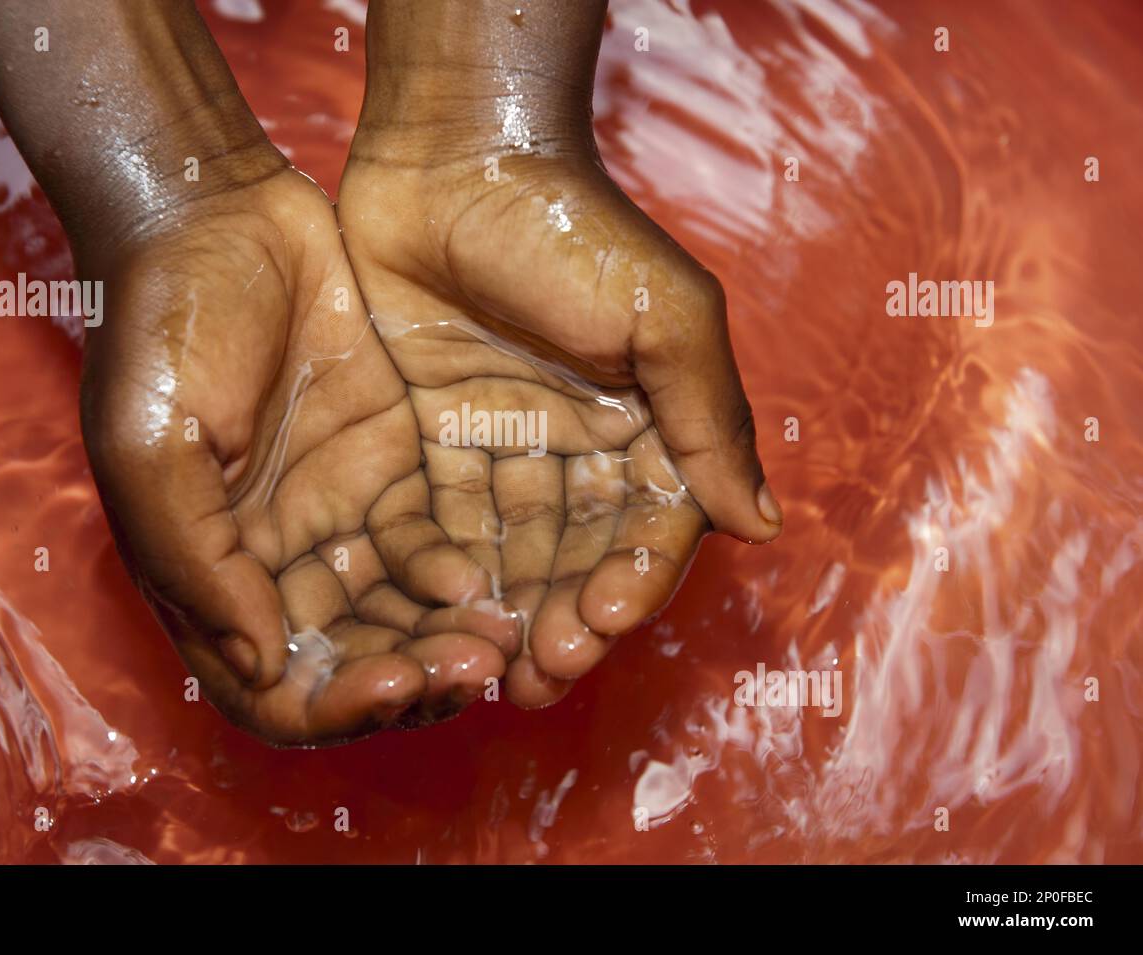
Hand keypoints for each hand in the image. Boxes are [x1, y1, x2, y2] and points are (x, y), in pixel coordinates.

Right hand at [80, 166, 513, 745]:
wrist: (217, 213)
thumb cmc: (161, 325)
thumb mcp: (151, 443)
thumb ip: (196, 559)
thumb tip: (261, 664)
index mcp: (207, 573)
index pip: (272, 687)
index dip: (332, 707)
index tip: (391, 682)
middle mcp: (275, 561)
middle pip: (351, 660)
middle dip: (412, 675)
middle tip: (477, 665)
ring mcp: (337, 517)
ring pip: (400, 613)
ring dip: (445, 637)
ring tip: (499, 636)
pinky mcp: (389, 469)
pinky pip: (430, 545)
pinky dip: (456, 573)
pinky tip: (485, 573)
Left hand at [339, 137, 780, 707]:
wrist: (453, 160)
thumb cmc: (572, 230)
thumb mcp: (662, 317)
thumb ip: (708, 420)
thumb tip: (763, 527)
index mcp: (646, 424)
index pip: (647, 525)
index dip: (629, 579)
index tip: (603, 620)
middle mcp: (579, 445)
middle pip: (576, 554)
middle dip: (563, 617)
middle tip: (536, 676)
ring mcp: (504, 445)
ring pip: (510, 551)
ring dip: (503, 613)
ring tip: (485, 674)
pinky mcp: (433, 438)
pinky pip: (441, 517)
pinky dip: (441, 568)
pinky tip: (432, 614)